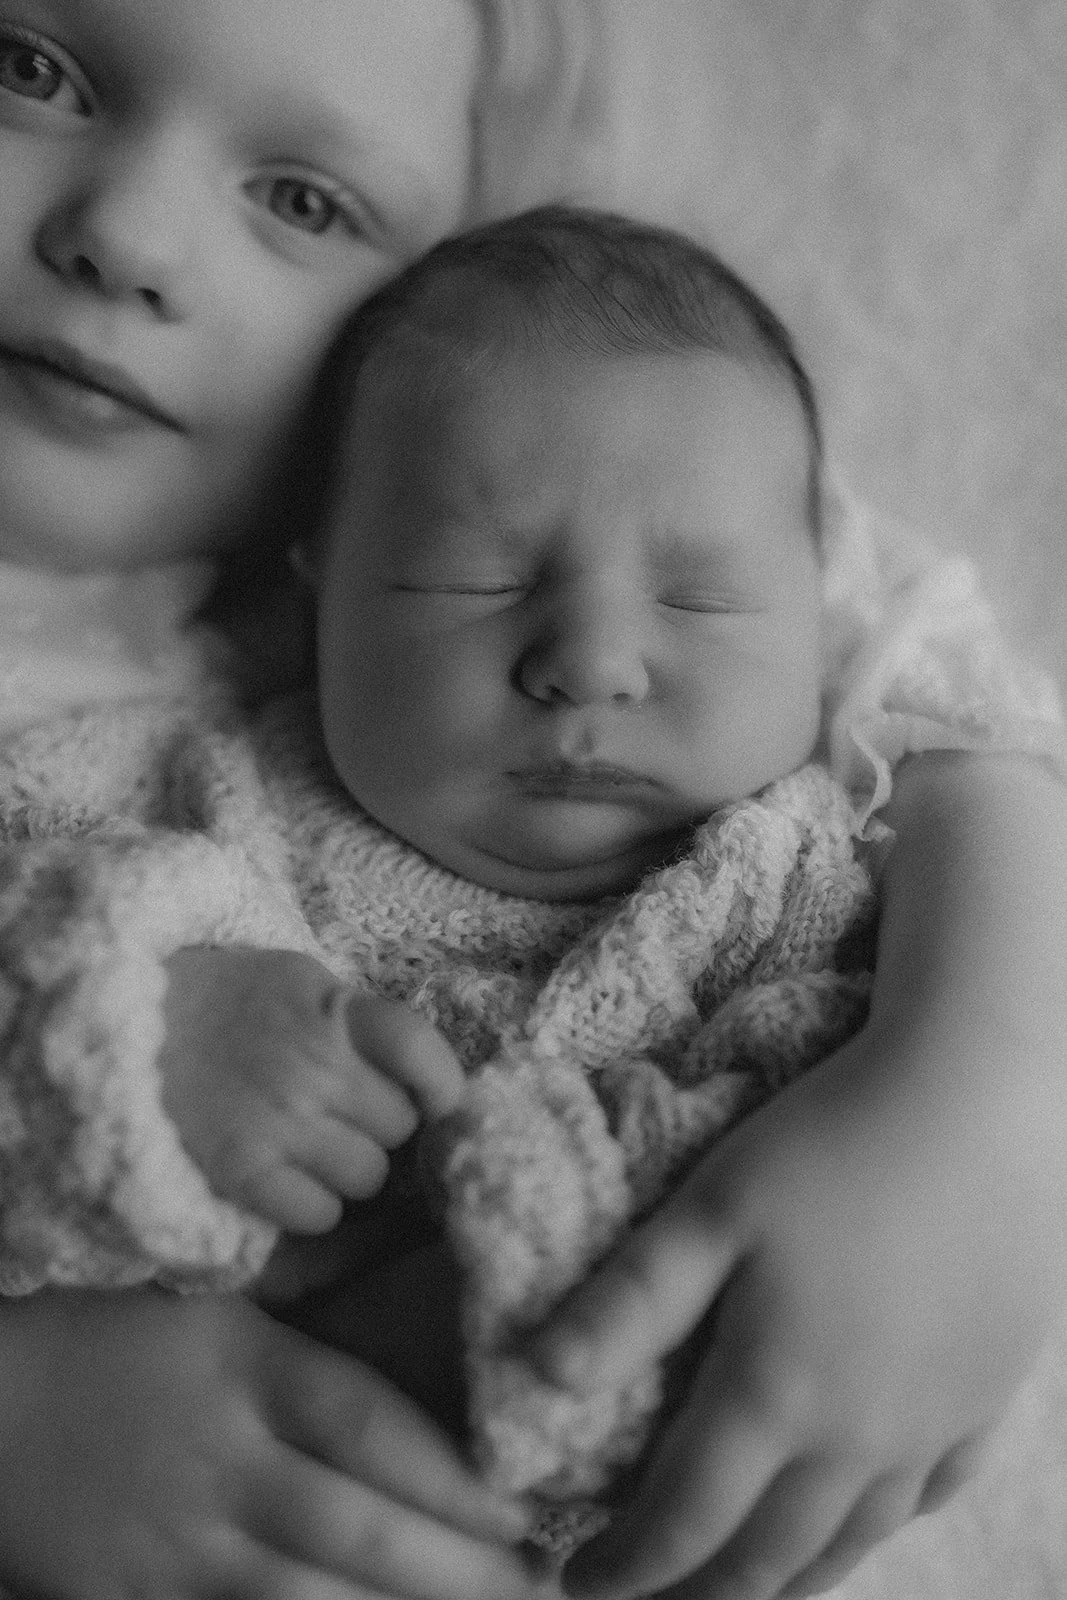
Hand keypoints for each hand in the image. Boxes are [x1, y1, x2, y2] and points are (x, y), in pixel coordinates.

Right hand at [0, 1288, 552, 1599]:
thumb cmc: (112, 1327)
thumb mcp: (215, 1294)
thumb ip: (313, 1310)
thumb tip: (426, 1293)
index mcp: (247, 1368)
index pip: (371, 1426)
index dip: (456, 1476)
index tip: (528, 1506)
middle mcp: (221, 1459)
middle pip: (358, 1527)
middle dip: (461, 1569)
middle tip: (547, 1585)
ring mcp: (175, 1543)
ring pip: (307, 1599)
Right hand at [161, 947, 463, 1231]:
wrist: (133, 1023)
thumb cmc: (233, 1003)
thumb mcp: (304, 983)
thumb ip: (363, 1023)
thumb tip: (428, 1082)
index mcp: (335, 1011)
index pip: (420, 1050)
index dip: (442, 1084)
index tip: (439, 1101)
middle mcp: (313, 1066)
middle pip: (400, 1126)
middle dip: (383, 1127)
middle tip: (347, 1116)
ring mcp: (278, 1120)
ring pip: (369, 1176)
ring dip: (351, 1169)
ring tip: (314, 1145)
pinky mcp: (242, 1169)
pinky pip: (320, 1212)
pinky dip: (313, 1205)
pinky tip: (288, 1176)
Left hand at [525, 1022, 1066, 1599]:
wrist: (981, 1098)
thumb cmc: (833, 1140)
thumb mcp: (712, 1207)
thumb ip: (629, 1301)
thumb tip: (538, 1378)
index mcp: (776, 1392)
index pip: (684, 1519)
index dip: (626, 1565)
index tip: (576, 1582)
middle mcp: (858, 1435)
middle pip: (768, 1556)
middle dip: (698, 1593)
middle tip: (650, 1598)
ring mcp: (934, 1424)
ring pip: (851, 1543)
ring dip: (785, 1579)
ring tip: (740, 1588)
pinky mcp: (987, 1394)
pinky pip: (930, 1496)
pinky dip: (876, 1527)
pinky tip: (858, 1519)